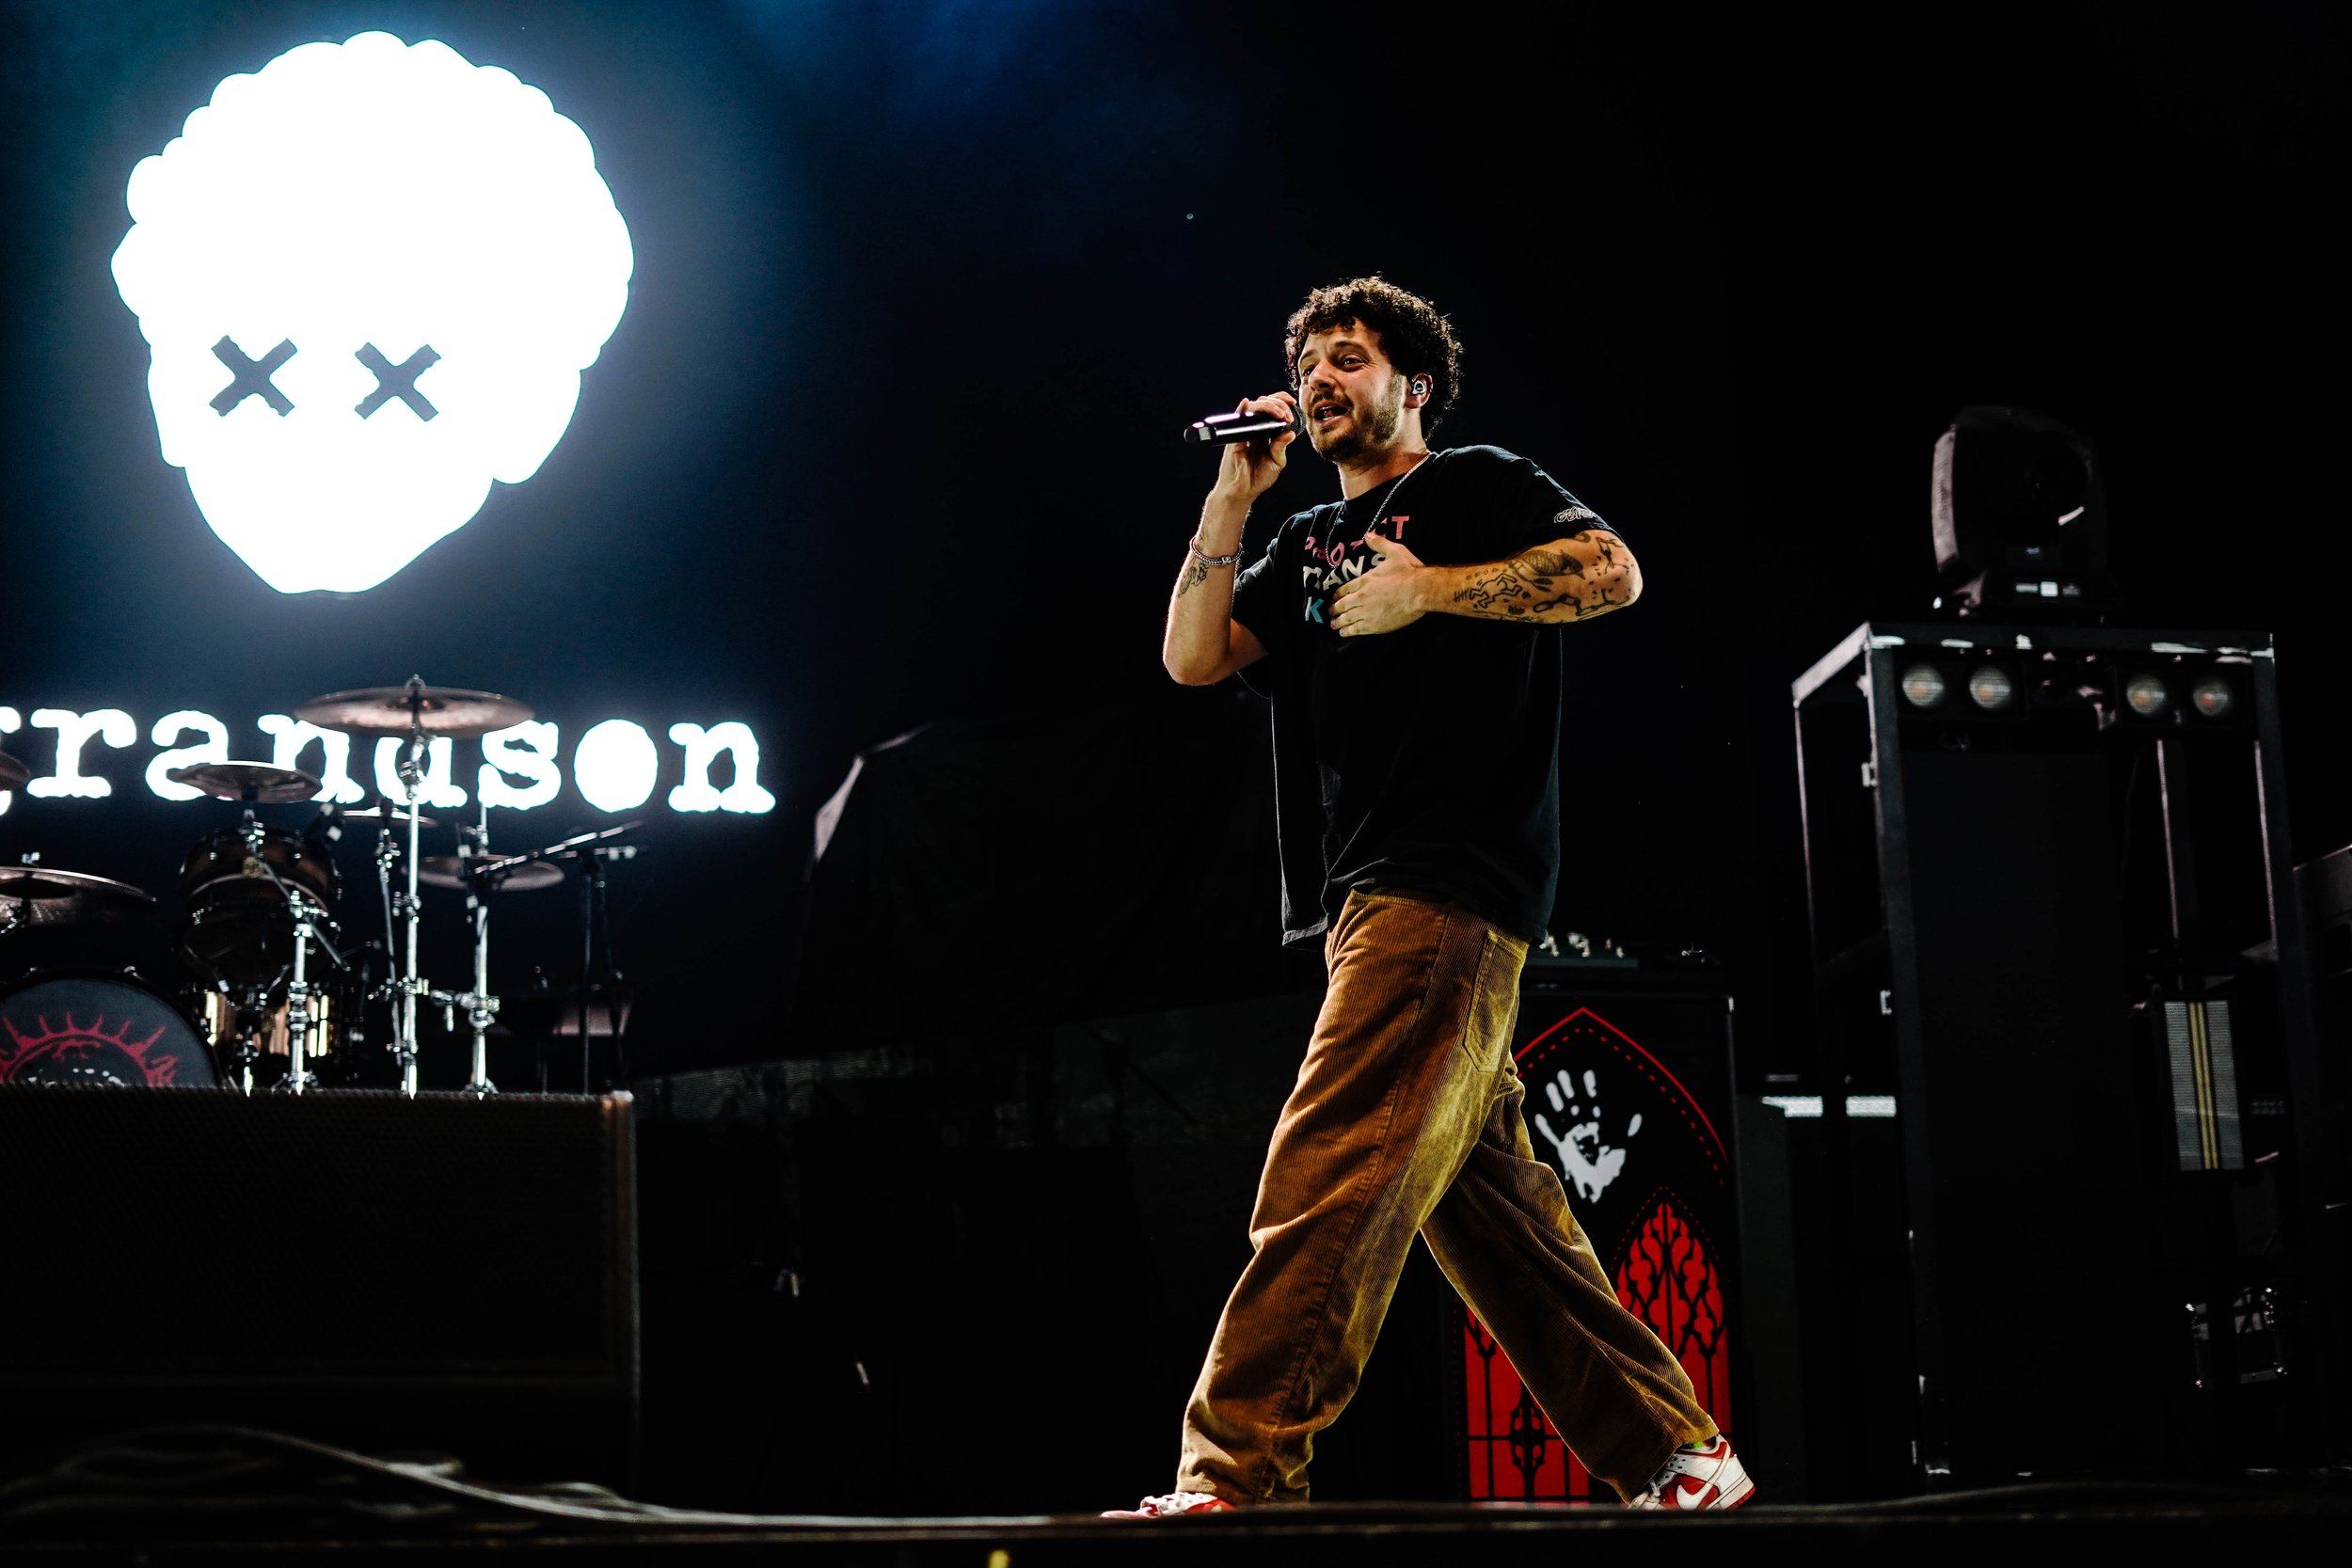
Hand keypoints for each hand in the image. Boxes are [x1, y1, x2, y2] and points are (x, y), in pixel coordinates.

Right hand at [1211, 392, 1299, 504]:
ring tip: (1279, 414)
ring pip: (1253, 408)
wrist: (1242, 491)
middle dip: (1279, 403)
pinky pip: (1237, 420)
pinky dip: (1241, 410)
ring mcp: (1245, 432)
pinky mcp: (1235, 438)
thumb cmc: (1257, 477)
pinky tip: (1246, 404)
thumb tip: (1290, 432)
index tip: (1292, 403)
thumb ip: (1281, 446)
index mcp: (1267, 433)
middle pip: (1265, 404)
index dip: (1282, 402)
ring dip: (1267, 406)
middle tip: (1287, 415)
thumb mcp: (1276, 462)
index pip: (1274, 410)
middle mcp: (1256, 429)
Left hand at [1329, 532, 1427, 636]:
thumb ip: (1379, 544)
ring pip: (1346, 618)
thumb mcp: (1394, 552)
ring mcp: (1366, 612)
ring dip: (1338, 622)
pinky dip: (1347, 631)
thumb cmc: (1409, 572)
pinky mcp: (1373, 626)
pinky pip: (1355, 630)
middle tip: (1331, 612)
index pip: (1345, 589)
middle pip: (1342, 605)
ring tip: (1334, 624)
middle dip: (1335, 609)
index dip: (1338, 594)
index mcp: (1364, 580)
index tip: (1334, 598)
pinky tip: (1343, 633)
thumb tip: (1368, 535)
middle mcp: (1361, 597)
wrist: (1420, 591)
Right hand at [1532, 1067, 1642, 1203]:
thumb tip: (1639, 1115)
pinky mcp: (1565, 1151)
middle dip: (1569, 1089)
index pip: (1595, 1103)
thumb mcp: (1624, 1151)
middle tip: (1562, 1073)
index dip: (1591, 1089)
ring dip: (1557, 1102)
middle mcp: (1586, 1130)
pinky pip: (1553, 1136)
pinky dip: (1546, 1128)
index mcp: (1600, 1128)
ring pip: (1563, 1115)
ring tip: (1550, 1086)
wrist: (1602, 1193)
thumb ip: (1630, 1133)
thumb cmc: (1614, 1173)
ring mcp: (1574, 1139)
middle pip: (1576, 1105)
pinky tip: (1539, 1116)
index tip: (1588, 1073)